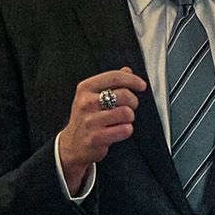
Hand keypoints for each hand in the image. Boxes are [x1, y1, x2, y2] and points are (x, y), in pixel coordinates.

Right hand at [58, 67, 145, 191]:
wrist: (72, 144)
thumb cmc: (87, 117)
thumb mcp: (93, 95)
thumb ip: (110, 82)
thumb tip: (127, 70)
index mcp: (86, 88)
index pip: (114, 77)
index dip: (132, 80)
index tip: (142, 85)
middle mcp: (86, 103)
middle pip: (124, 95)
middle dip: (133, 102)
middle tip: (129, 108)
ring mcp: (90, 120)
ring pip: (126, 113)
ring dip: (129, 118)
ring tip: (122, 120)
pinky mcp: (96, 137)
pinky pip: (124, 130)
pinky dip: (127, 130)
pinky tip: (119, 130)